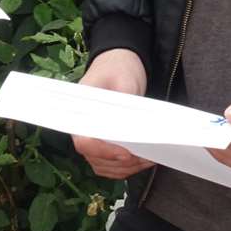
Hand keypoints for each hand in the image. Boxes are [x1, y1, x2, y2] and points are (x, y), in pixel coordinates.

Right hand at [72, 48, 152, 179]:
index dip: (104, 151)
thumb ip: (124, 103)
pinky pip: (111, 165)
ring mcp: (92, 140)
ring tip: (151, 158)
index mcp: (80, 112)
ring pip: (105, 166)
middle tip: (148, 156)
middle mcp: (82, 130)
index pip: (84, 142)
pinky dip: (127, 168)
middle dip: (123, 162)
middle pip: (97, 158)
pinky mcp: (104, 144)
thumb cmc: (117, 67)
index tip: (127, 153)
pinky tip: (144, 160)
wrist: (118, 63)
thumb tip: (131, 127)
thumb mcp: (123, 79)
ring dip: (128, 168)